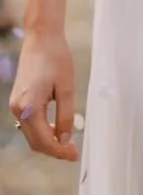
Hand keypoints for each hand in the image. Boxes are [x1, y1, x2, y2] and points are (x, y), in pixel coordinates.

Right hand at [9, 29, 78, 160]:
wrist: (41, 38)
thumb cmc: (57, 59)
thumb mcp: (66, 87)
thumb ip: (66, 115)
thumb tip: (66, 139)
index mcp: (29, 107)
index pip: (43, 140)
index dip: (59, 151)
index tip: (75, 156)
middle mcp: (18, 109)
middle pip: (35, 141)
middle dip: (54, 149)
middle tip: (74, 151)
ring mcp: (15, 105)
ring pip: (31, 134)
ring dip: (48, 140)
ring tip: (68, 141)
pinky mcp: (18, 100)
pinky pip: (29, 123)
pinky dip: (42, 130)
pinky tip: (57, 128)